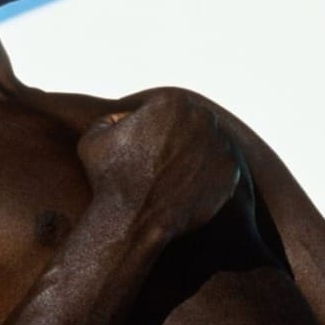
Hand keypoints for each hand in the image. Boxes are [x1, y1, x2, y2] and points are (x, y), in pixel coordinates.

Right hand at [77, 90, 244, 238]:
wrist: (131, 222)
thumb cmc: (109, 180)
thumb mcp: (94, 138)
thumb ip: (111, 117)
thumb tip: (127, 117)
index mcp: (170, 103)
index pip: (163, 109)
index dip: (149, 127)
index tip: (142, 147)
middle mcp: (200, 117)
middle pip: (189, 123)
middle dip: (175, 138)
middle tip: (158, 163)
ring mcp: (219, 145)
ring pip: (206, 144)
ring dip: (193, 155)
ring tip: (170, 176)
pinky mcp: (230, 171)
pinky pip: (218, 168)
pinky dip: (205, 177)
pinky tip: (184, 188)